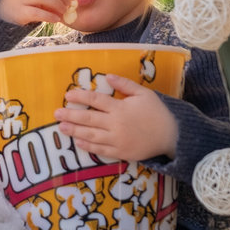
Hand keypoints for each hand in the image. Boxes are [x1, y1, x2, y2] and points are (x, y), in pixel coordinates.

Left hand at [53, 74, 177, 161]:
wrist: (174, 136)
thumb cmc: (158, 112)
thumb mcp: (144, 94)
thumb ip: (125, 85)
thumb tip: (106, 76)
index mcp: (120, 108)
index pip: (95, 100)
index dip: (80, 97)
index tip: (68, 95)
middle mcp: (116, 124)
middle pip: (88, 118)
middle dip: (71, 115)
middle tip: (56, 113)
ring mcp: (117, 140)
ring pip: (91, 135)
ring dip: (75, 131)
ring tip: (61, 127)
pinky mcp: (121, 153)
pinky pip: (101, 150)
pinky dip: (88, 146)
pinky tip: (78, 142)